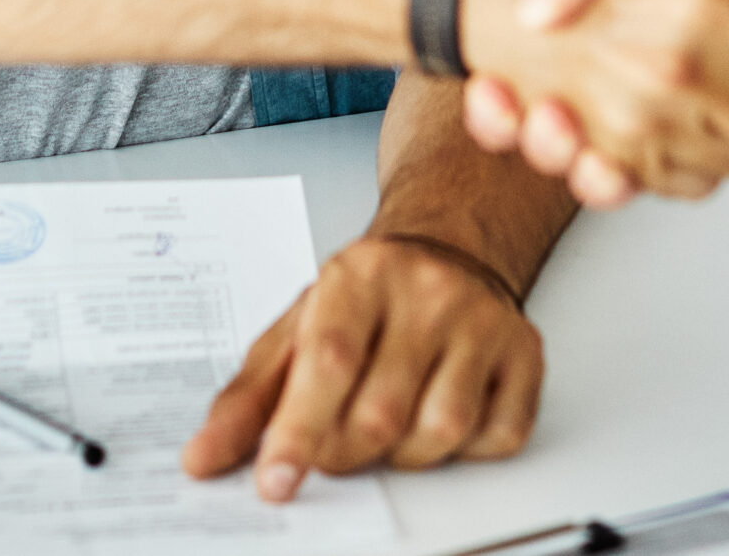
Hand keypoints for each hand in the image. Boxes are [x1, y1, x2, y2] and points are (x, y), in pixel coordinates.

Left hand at [181, 234, 541, 499]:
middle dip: (345, 452)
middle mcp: (428, 291)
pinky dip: (468, 450)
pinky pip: (499, 435)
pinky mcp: (526, 350)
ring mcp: (483, 320)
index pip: (328, 362)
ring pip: (442, 430)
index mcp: (359, 275)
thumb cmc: (366, 298)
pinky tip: (443, 412)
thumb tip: (202, 460)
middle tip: (333, 446)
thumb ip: (247, 398)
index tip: (275, 482)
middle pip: (382, 410)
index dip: (298, 431)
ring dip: (405, 456)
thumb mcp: (296, 330)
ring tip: (389, 426)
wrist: (449, 245)